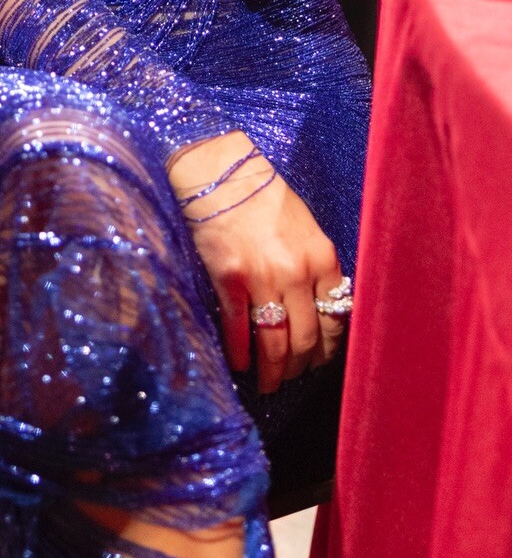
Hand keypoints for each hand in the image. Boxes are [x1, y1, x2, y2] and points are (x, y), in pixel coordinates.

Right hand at [169, 131, 347, 394]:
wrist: (222, 173)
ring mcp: (263, 279)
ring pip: (276, 343)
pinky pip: (239, 330)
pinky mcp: (230, 280)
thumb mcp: (306, 228)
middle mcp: (297, 273)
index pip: (336, 320)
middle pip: (307, 339)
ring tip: (269, 384)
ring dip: (274, 371)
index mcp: (322, 259)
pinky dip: (242, 354)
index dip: (329, 348)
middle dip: (301, 366)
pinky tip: (240, 366)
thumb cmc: (264, 197)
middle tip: (292, 377)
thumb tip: (318, 307)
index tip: (319, 360)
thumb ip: (315, 267)